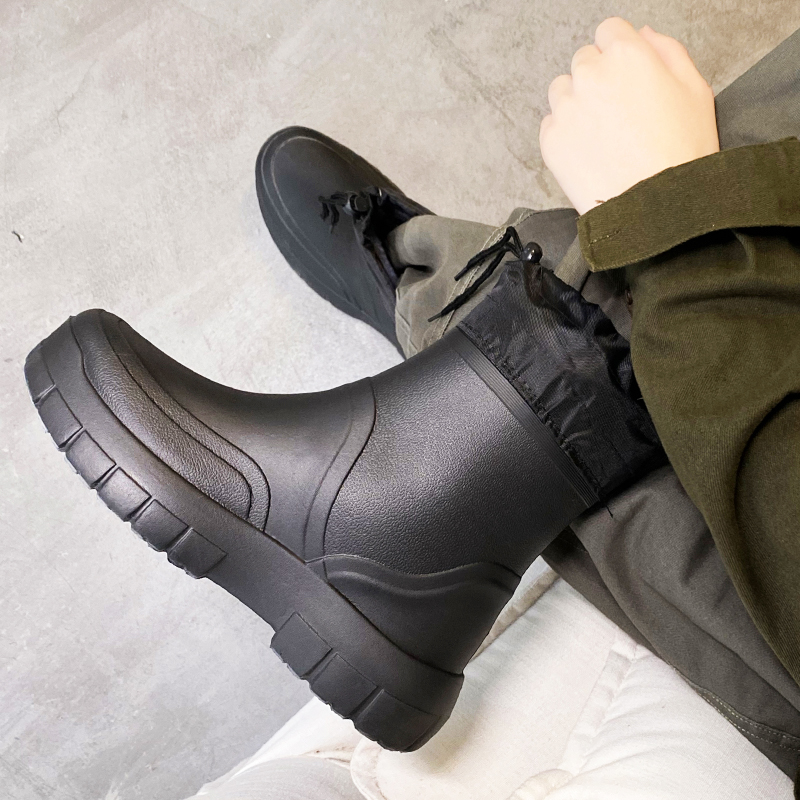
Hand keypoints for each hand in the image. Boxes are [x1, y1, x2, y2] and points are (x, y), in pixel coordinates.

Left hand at [539, 18, 719, 214]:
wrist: (655, 206)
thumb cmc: (681, 152)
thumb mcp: (695, 88)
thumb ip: (667, 50)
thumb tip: (641, 34)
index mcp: (626, 54)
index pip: (609, 30)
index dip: (620, 51)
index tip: (626, 74)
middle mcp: (590, 75)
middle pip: (584, 61)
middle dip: (599, 78)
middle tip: (619, 111)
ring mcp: (566, 109)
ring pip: (562, 90)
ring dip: (577, 102)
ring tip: (602, 133)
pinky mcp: (551, 140)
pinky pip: (551, 124)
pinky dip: (565, 133)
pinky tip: (590, 150)